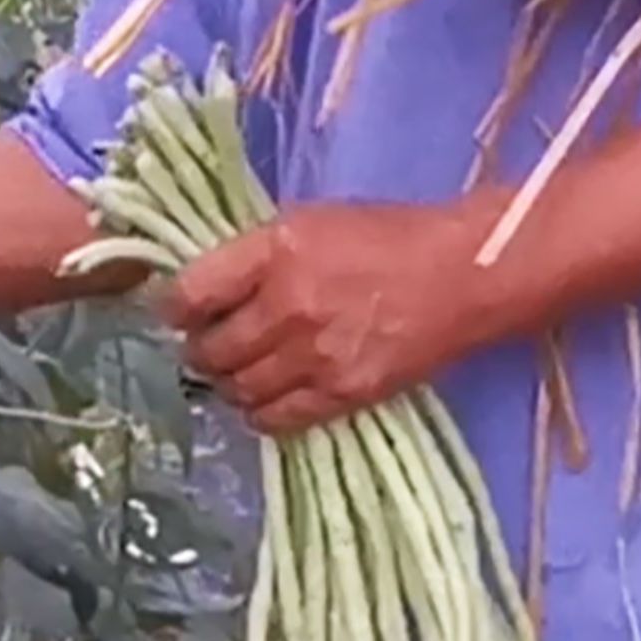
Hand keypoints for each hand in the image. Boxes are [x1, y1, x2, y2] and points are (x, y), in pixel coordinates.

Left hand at [163, 199, 520, 435]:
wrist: (466, 273)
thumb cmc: (388, 237)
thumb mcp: (311, 222)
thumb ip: (253, 256)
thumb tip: (199, 291)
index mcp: (276, 251)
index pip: (190, 294)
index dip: (174, 309)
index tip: (178, 312)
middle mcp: (288, 305)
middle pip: (208, 349)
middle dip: (201, 349)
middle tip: (211, 345)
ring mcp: (315, 355)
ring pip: (236, 388)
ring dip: (228, 383)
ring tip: (241, 369)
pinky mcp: (343, 393)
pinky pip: (276, 418)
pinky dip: (260, 411)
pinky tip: (267, 396)